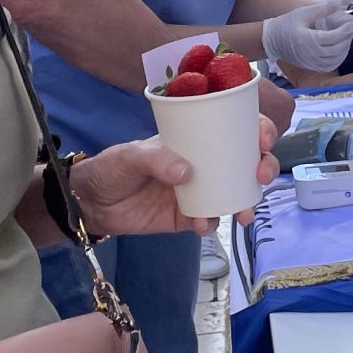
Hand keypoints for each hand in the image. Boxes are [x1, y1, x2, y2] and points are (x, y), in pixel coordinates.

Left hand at [81, 124, 278, 234]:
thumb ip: (157, 159)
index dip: (257, 130)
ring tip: (245, 212)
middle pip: (245, 162)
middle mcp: (203, 164)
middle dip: (262, 167)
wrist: (90, 203)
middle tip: (261, 175)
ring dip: (246, 201)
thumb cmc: (111, 168)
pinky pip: (209, 220)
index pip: (233, 129)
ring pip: (234, 194)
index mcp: (195, 140)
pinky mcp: (187, 218)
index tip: (262, 138)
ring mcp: (198, 191)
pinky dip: (211, 222)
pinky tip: (202, 223)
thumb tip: (187, 173)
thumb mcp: (131, 155)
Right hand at [261, 0, 352, 73]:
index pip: (334, 37)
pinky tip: (340, 48)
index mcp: (308, 40)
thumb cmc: (286, 24)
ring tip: (346, 36)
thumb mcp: (303, 13)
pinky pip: (330, 66)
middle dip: (348, 37)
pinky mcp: (311, 66)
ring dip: (345, 48)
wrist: (271, 40)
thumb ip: (322, 9)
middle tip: (351, 28)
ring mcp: (311, 63)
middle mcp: (311, 54)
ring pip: (336, 59)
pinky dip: (338, 58)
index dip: (346, 29)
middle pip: (338, 49)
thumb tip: (339, 2)